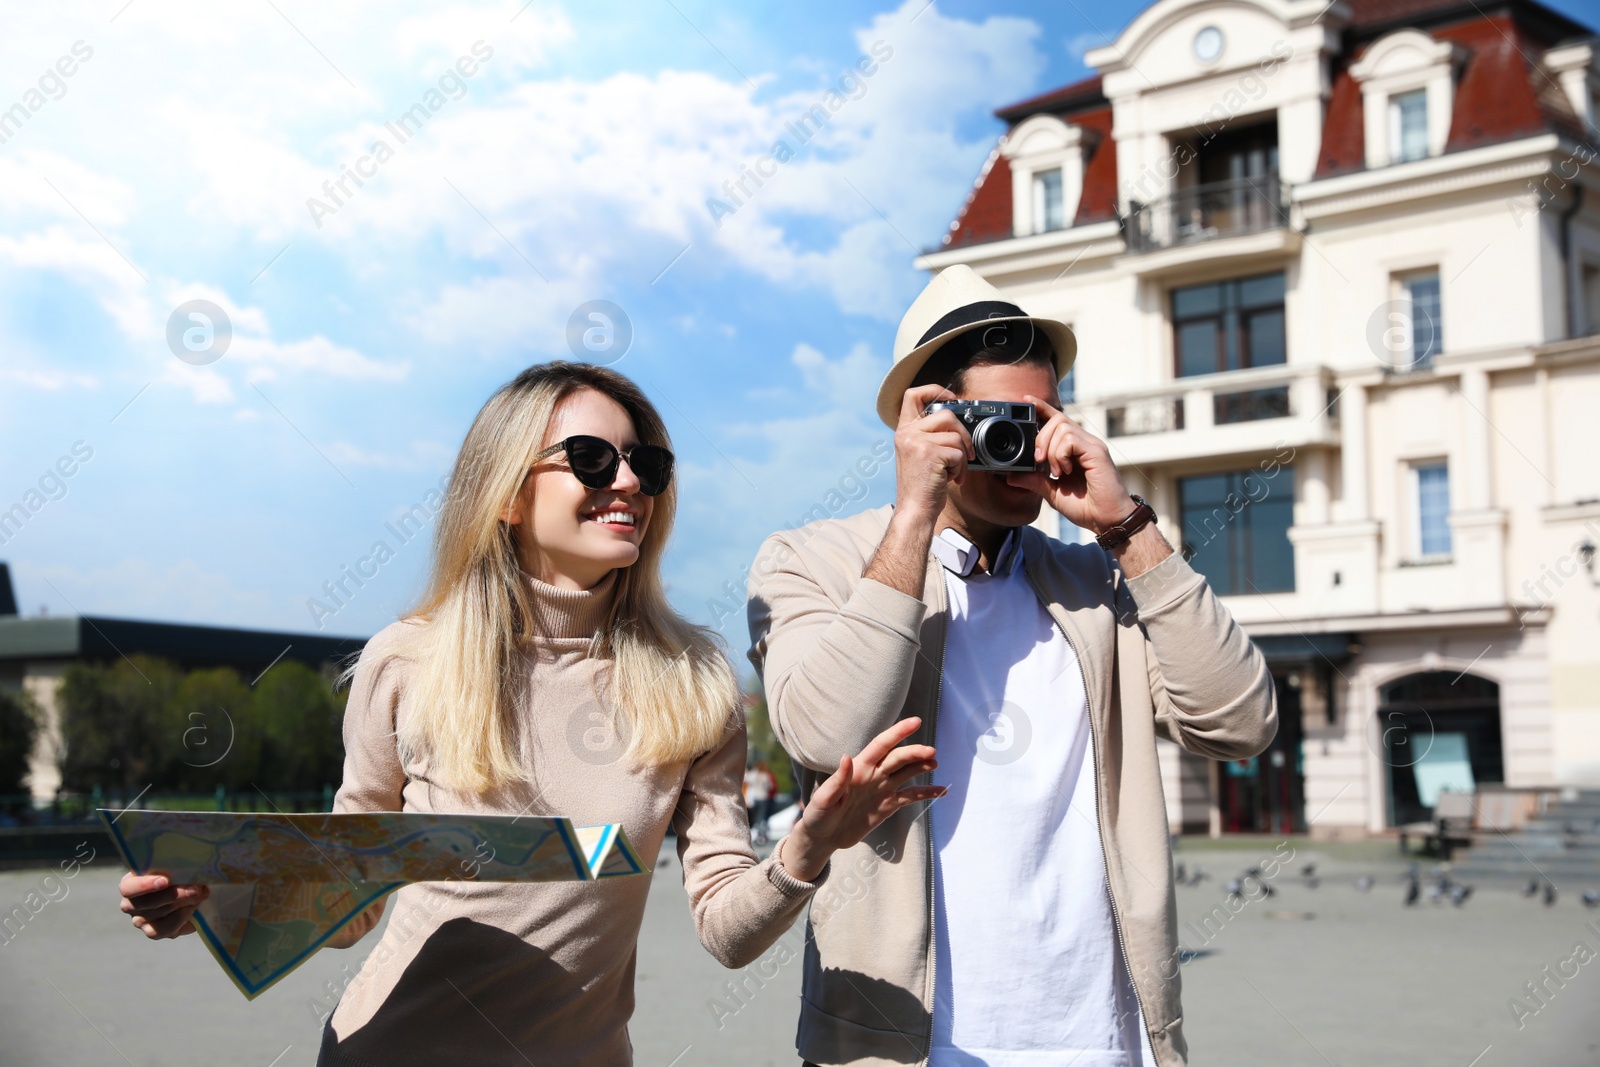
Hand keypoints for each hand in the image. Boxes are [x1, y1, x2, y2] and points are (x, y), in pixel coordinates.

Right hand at [119, 872, 207, 938]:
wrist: (191, 895)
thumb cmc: (178, 875)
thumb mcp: (174, 868)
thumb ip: (174, 868)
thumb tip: (190, 869)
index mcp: (130, 884)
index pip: (128, 888)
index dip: (144, 886)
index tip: (165, 881)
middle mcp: (130, 905)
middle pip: (147, 903)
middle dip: (174, 894)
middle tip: (196, 888)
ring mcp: (140, 921)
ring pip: (159, 913)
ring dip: (184, 903)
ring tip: (200, 894)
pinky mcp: (153, 932)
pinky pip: (166, 928)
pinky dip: (183, 916)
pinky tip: (194, 907)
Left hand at [779, 717, 945, 881]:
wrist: (822, 837)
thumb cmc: (818, 815)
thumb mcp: (823, 799)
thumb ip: (837, 780)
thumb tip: (847, 757)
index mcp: (858, 768)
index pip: (881, 745)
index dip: (897, 733)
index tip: (915, 722)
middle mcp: (873, 775)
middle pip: (898, 758)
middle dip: (915, 753)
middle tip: (932, 752)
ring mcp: (882, 790)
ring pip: (906, 773)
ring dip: (921, 766)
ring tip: (935, 763)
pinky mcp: (887, 806)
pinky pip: (910, 797)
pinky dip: (926, 793)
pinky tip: (941, 791)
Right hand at [891, 384, 974, 523]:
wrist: (915, 510)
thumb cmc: (921, 487)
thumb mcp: (919, 455)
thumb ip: (930, 435)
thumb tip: (957, 423)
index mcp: (903, 431)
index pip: (913, 394)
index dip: (935, 390)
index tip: (951, 398)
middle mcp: (907, 434)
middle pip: (946, 414)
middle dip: (963, 433)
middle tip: (967, 452)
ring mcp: (916, 442)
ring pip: (955, 435)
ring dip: (962, 456)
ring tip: (953, 471)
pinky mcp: (929, 454)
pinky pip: (958, 453)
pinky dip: (960, 468)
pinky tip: (951, 479)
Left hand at [1006, 393, 1136, 534]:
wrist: (1107, 520)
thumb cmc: (1086, 507)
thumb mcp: (1052, 492)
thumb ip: (1034, 481)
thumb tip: (1010, 475)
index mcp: (1075, 448)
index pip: (1057, 419)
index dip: (1041, 408)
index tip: (1025, 401)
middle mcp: (1084, 442)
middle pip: (1057, 419)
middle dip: (1040, 438)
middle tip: (1039, 462)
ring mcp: (1092, 445)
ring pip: (1062, 427)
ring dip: (1051, 450)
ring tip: (1056, 471)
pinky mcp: (1096, 452)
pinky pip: (1071, 439)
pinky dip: (1061, 454)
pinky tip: (1065, 471)